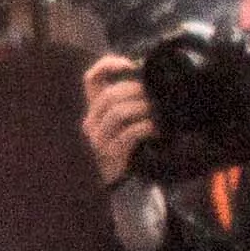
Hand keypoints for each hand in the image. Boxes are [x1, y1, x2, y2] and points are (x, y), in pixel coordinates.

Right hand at [81, 53, 156, 187]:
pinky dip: (145, 128)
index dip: (107, 65)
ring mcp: (98, 139)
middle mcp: (91, 122)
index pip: (91, 79)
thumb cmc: (130, 148)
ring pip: (118, 113)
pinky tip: (157, 129)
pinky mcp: (111, 153)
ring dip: (142, 109)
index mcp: (95, 109)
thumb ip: (132, 102)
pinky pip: (128, 134)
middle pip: (109, 95)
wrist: (124, 185)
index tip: (131, 64)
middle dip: (136, 91)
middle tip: (155, 94)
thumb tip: (151, 78)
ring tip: (157, 112)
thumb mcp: (126, 122)